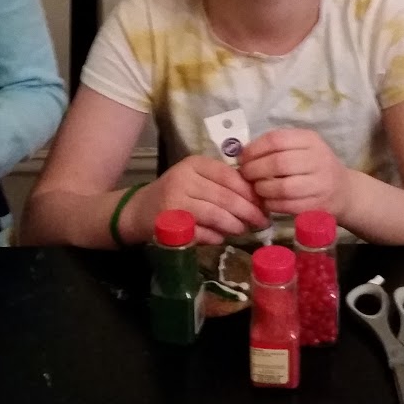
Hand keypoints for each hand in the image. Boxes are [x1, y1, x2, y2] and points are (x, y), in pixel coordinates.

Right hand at [126, 155, 267, 245]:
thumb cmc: (177, 193)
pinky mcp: (170, 224)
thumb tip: (259, 200)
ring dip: (234, 225)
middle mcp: (184, 179)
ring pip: (216, 214)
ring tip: (243, 230)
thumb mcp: (198, 180)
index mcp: (195, 164)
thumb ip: (223, 185)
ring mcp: (175, 201)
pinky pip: (201, 232)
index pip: (230, 176)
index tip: (265, 203)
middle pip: (226, 197)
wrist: (139, 210)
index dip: (251, 192)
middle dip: (248, 211)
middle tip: (262, 222)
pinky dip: (215, 237)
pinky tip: (221, 238)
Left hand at [237, 128, 353, 218]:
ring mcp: (320, 184)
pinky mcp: (318, 205)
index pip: (276, 139)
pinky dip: (271, 204)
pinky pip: (287, 206)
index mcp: (311, 140)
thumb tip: (242, 153)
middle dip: (255, 170)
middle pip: (278, 163)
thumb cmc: (314, 167)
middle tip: (245, 175)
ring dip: (262, 188)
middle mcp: (319, 159)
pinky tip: (266, 201)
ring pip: (283, 187)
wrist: (344, 191)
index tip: (242, 157)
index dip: (254, 149)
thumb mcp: (302, 148)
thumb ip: (276, 147)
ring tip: (256, 188)